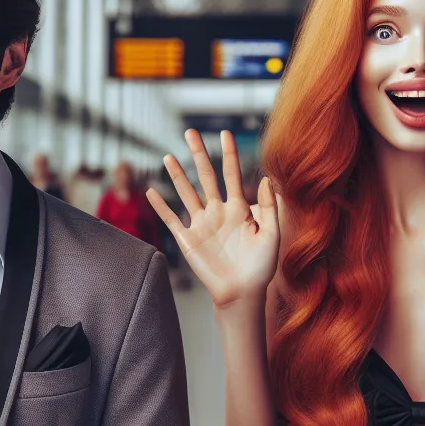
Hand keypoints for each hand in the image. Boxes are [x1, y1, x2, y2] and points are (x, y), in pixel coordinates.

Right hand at [146, 129, 279, 308]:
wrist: (242, 293)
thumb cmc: (261, 267)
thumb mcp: (272, 235)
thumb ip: (269, 208)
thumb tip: (266, 179)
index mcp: (239, 209)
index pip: (232, 174)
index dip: (229, 154)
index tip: (225, 133)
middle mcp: (218, 212)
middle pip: (206, 177)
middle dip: (199, 154)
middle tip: (190, 132)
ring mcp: (201, 225)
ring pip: (186, 193)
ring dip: (177, 175)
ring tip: (168, 156)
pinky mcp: (188, 240)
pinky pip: (172, 219)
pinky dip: (161, 206)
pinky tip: (151, 191)